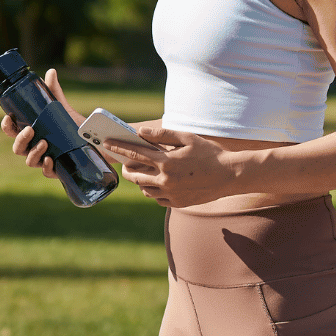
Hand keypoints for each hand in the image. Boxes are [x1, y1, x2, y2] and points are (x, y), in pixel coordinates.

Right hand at [0, 67, 81, 179]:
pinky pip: (46, 172)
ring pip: (29, 161)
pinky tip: (50, 160)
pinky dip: (46, 167)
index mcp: (31, 133)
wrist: (94, 143)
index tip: (9, 117)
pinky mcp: (56, 169)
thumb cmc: (71, 126)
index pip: (12, 131)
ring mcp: (44, 159)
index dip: (6, 126)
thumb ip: (54, 92)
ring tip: (44, 142)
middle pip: (17, 147)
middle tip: (30, 129)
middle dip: (20, 139)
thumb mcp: (62, 108)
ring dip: (33, 152)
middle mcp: (34, 147)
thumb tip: (51, 71)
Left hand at [106, 125, 235, 206]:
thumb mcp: (187, 138)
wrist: (230, 175)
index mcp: (166, 162)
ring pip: (144, 189)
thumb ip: (163, 135)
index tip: (106, 143)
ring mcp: (171, 194)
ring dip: (140, 180)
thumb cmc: (209, 153)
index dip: (118, 147)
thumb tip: (141, 133)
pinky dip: (154, 191)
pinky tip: (159, 183)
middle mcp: (166, 180)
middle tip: (125, 163)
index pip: (135, 153)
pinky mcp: (177, 203)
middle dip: (126, 168)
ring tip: (143, 173)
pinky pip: (157, 199)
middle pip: (134, 175)